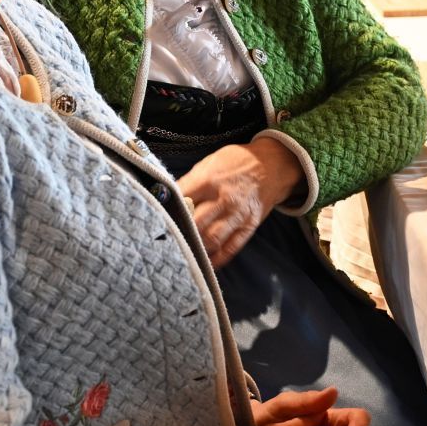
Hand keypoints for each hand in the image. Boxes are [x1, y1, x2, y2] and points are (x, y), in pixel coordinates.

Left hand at [177, 137, 304, 266]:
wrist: (273, 165)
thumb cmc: (236, 162)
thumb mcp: (210, 162)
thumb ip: (190, 182)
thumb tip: (168, 198)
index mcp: (209, 179)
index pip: (181, 199)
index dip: (166, 210)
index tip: (154, 219)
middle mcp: (224, 198)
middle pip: (195, 224)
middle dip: (178, 233)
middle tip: (164, 241)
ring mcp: (238, 214)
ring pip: (211, 239)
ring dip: (195, 249)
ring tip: (181, 253)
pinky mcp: (249, 225)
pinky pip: (231, 247)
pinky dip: (217, 259)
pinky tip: (205, 263)